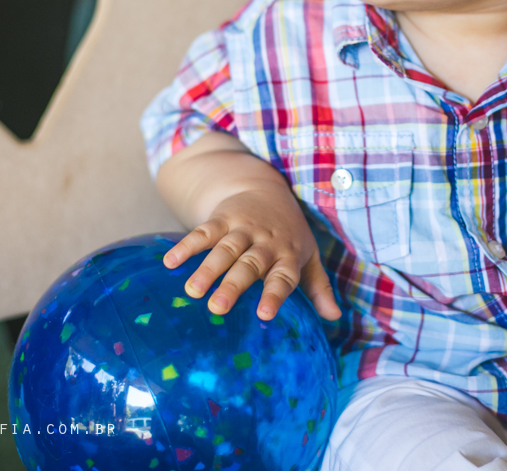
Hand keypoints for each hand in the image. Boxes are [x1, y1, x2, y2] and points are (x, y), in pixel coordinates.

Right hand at [162, 187, 342, 322]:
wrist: (267, 189)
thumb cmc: (289, 235)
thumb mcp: (308, 258)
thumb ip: (318, 288)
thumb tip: (335, 317)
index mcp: (288, 256)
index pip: (283, 278)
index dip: (274, 295)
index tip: (264, 315)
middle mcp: (265, 242)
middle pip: (249, 265)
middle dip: (234, 285)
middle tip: (217, 307)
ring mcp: (242, 229)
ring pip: (225, 249)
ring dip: (208, 268)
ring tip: (192, 290)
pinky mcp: (222, 218)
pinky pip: (204, 231)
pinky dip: (187, 245)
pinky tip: (170, 261)